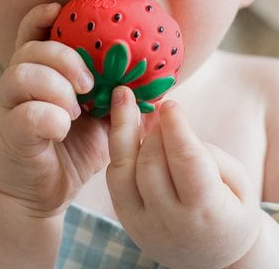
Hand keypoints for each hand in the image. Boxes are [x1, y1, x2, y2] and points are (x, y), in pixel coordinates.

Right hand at [0, 3, 109, 216]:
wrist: (42, 194)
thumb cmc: (73, 154)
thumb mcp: (103, 126)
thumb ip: (119, 105)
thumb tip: (156, 92)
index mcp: (41, 78)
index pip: (34, 36)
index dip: (43, 18)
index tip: (60, 10)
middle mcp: (20, 88)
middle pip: (30, 50)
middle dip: (64, 58)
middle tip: (89, 83)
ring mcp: (9, 109)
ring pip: (21, 75)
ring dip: (56, 86)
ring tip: (77, 108)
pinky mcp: (8, 135)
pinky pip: (23, 114)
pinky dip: (49, 117)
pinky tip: (62, 129)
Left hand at [107, 86, 260, 268]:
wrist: (211, 254)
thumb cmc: (230, 212)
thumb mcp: (238, 184)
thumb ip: (207, 155)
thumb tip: (170, 127)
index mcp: (205, 212)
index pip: (187, 162)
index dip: (176, 129)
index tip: (169, 103)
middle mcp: (168, 220)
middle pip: (150, 164)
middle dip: (153, 130)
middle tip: (158, 108)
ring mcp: (141, 222)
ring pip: (121, 171)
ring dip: (122, 131)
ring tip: (122, 100)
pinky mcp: (126, 218)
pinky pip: (115, 178)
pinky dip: (120, 151)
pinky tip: (125, 130)